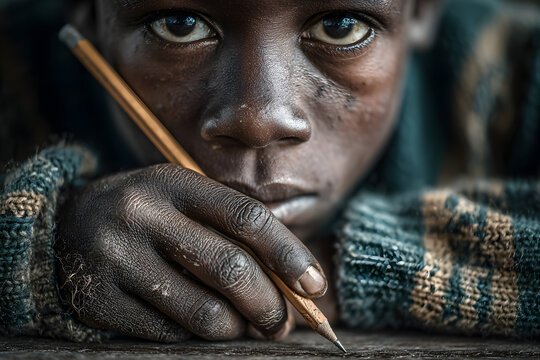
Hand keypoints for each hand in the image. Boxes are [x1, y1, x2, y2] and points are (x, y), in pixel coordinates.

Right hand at [55, 164, 326, 341]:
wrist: (65, 226)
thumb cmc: (147, 215)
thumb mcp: (183, 202)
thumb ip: (231, 232)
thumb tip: (288, 286)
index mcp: (173, 182)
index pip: (246, 218)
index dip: (289, 254)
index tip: (315, 286)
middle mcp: (142, 214)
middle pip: (231, 269)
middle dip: (270, 305)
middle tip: (281, 323)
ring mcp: (116, 258)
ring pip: (204, 313)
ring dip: (237, 329)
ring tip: (242, 326)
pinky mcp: (97, 299)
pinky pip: (169, 335)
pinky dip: (196, 338)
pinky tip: (196, 326)